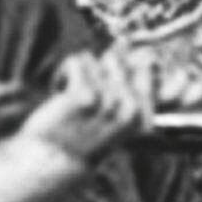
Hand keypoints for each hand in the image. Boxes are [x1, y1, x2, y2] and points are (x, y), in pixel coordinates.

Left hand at [20, 44, 154, 167]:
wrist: (53, 159)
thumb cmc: (82, 131)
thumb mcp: (113, 111)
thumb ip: (126, 79)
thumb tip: (124, 42)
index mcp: (144, 113)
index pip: (147, 65)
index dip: (119, 68)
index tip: (103, 94)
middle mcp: (132, 109)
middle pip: (114, 59)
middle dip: (95, 72)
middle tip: (85, 100)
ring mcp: (109, 103)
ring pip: (93, 59)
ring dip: (77, 75)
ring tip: (72, 99)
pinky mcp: (85, 96)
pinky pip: (76, 61)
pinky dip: (63, 73)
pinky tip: (61, 94)